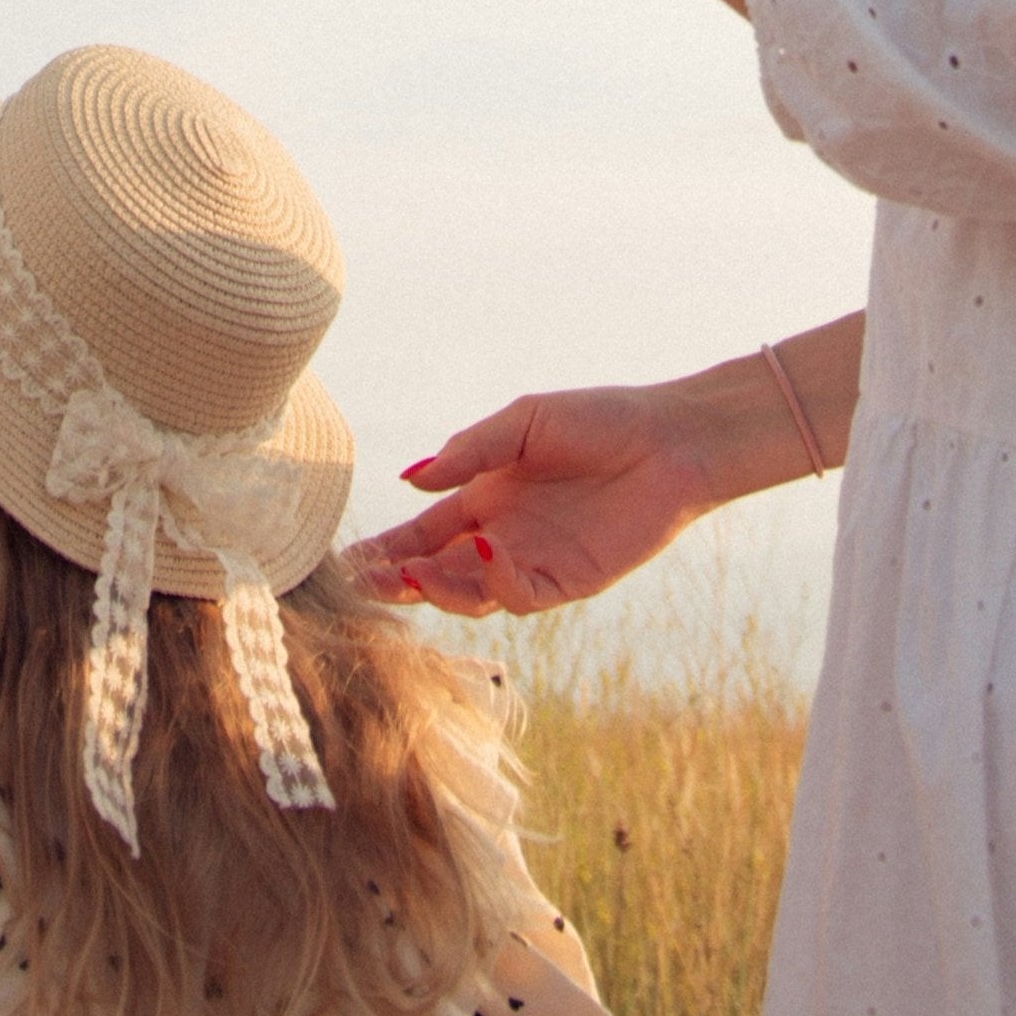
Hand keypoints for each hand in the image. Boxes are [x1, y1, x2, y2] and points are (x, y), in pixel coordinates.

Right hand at [351, 337, 842, 615]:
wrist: (671, 440)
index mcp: (482, 499)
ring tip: (418, 572)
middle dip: (398, 581)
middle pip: (435, 572)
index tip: (344, 561)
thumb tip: (411, 480)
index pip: (420, 533)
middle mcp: (499, 538)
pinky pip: (521, 595)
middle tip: (365, 584)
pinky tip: (484, 552)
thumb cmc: (599, 420)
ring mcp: (532, 563)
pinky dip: (496, 581)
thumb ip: (470, 451)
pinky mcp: (569, 581)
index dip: (383, 549)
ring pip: (470, 594)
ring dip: (440, 587)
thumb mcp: (524, 423)